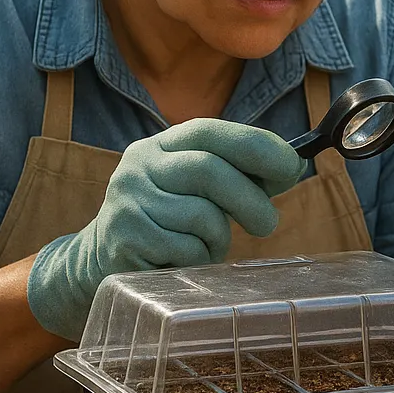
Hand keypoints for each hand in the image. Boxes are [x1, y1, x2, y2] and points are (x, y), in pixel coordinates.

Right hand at [26, 119, 305, 338]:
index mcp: (161, 146)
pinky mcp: (126, 238)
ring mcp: (128, 201)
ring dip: (219, 238)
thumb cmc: (168, 223)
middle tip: (268, 225)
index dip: (255, 145)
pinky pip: (186, 249)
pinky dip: (199, 259)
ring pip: (201, 215)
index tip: (292, 166)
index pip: (209, 131)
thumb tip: (292, 166)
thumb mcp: (194, 190)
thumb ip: (235, 174)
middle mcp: (140, 165)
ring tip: (207, 247)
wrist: (101, 260)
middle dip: (250, 199)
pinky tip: (183, 261)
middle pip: (208, 170)